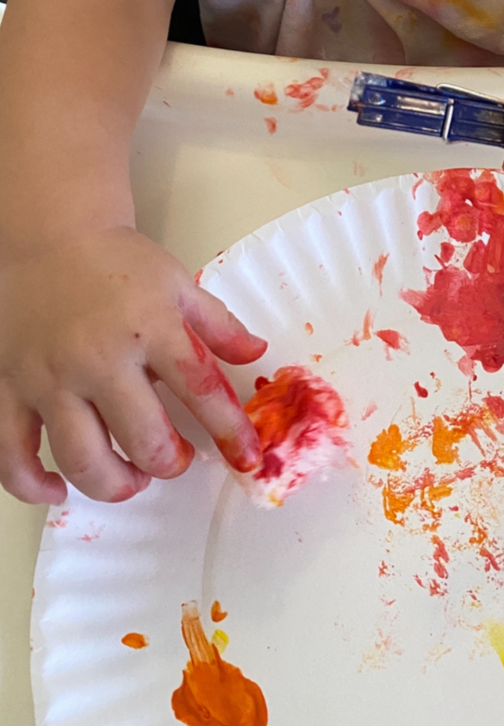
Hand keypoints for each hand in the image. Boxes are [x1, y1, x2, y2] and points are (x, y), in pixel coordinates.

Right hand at [0, 227, 266, 504]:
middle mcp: (98, 359)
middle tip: (174, 459)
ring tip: (132, 477)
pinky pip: (12, 453)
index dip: (229, 432)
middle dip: (169, 464)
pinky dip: (32, 484)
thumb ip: (220, 327)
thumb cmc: (116, 263)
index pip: (201, 392)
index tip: (246, 459)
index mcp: (151, 330)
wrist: (49, 236)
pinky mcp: (7, 386)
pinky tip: (58, 489)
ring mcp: (48, 377)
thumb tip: (257, 354)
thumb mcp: (179, 287)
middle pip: (144, 439)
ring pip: (83, 458)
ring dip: (116, 483)